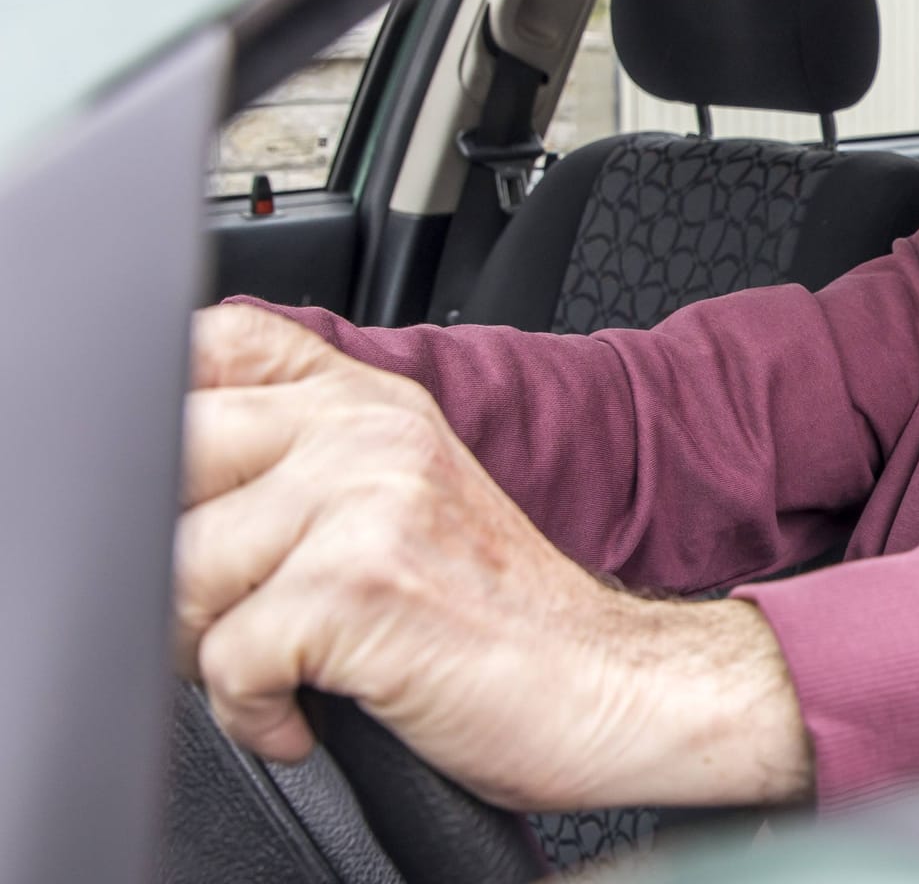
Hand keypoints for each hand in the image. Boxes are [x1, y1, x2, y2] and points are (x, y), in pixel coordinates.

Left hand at [173, 303, 812, 810]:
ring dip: (211, 649)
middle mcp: (370, 430)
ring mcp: (368, 498)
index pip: (218, 344)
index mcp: (375, 403)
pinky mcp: (362, 583)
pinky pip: (224, 658)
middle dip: (175, 561)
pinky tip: (308, 714)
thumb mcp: (409, 505)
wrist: (611, 688)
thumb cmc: (506, 620)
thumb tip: (169, 486)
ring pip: (181, 569)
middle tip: (233, 615)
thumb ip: (310, 462)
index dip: (166, 412)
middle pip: (171, 456)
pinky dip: (253, 714)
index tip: (189, 498)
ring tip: (285, 670)